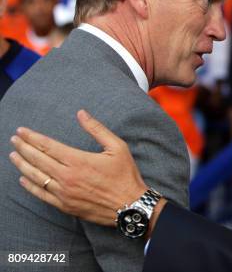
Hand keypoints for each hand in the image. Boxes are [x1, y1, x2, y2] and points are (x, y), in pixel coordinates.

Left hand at [9, 110, 148, 226]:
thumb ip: (97, 129)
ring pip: (36, 177)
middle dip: (23, 148)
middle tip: (14, 139)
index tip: (21, 131)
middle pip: (38, 160)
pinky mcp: (65, 206)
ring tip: (13, 155)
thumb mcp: (117, 147)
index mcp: (78, 160)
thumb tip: (81, 113)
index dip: (32, 137)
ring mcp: (64, 193)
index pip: (47, 146)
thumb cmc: (125, 175)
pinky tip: (23, 179)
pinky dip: (30, 186)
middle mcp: (67, 177)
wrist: (130, 205)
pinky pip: (42, 195)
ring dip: (22, 165)